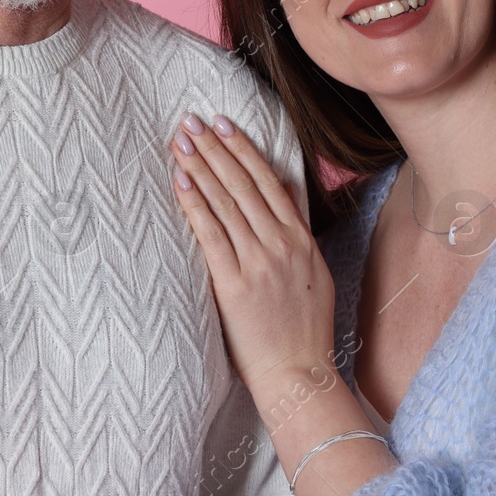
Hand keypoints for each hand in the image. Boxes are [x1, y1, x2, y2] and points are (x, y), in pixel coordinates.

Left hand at [169, 113, 336, 398]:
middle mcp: (281, 244)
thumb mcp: (315, 274)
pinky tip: (181, 180)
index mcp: (301, 240)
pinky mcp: (235, 284)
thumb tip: (287, 193)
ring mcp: (259, 262)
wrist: (300, 375)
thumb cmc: (305, 331)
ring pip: (226, 202)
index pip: (269, 182)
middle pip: (243, 184)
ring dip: (201, 167)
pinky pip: (212, 234)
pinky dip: (195, 204)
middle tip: (191, 120)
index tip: (224, 124)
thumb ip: (299, 234)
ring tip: (180, 140)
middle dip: (215, 148)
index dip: (244, 150)